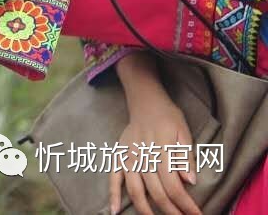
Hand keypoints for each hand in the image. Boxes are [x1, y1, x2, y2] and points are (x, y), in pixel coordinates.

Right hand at [109, 98, 199, 214]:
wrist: (145, 101)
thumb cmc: (168, 116)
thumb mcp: (183, 131)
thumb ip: (186, 156)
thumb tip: (190, 180)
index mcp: (161, 150)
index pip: (173, 185)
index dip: (185, 204)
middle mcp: (142, 155)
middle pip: (156, 191)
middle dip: (171, 211)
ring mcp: (127, 157)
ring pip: (135, 189)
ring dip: (146, 210)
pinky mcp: (118, 156)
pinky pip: (113, 178)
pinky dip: (112, 194)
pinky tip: (115, 211)